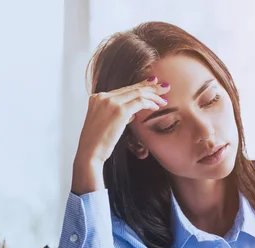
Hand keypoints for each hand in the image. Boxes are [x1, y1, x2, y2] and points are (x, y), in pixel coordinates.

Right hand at [71, 76, 169, 193]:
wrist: (90, 153)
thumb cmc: (98, 143)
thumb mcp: (104, 123)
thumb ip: (116, 115)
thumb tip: (132, 114)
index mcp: (97, 98)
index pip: (123, 89)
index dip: (139, 86)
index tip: (152, 86)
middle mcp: (103, 96)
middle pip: (131, 88)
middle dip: (150, 87)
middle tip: (164, 87)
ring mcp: (110, 102)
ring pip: (138, 93)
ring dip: (153, 95)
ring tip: (164, 100)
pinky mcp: (119, 110)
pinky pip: (140, 102)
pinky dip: (151, 103)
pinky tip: (157, 107)